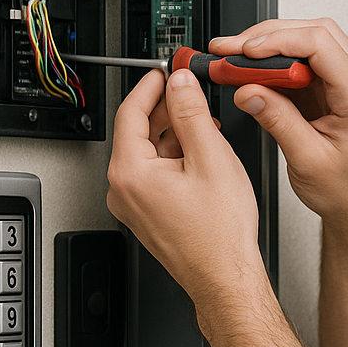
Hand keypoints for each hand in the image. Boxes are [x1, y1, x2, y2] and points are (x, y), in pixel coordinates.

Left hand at [106, 69, 266, 305]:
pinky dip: (174, 156)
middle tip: (190, 92)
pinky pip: (153, 173)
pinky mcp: (146, 213)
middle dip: (165, 108)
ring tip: (205, 125)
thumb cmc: (219, 233)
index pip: (130, 111)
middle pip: (137, 131)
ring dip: (173, 133)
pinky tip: (200, 153)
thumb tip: (180, 84)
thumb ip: (192, 113)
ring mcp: (132, 204)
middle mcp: (122, 190)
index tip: (166, 70)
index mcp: (130, 172)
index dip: (151, 85)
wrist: (225, 277)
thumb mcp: (211, 157)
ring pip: (147, 152)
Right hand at [208, 18, 347, 226]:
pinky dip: (272, 62)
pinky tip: (250, 70)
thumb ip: (278, 121)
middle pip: (313, 32)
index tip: (246, 51)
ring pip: (307, 40)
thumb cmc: (346, 188)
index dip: (278, 41)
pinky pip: (300, 60)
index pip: (320, 44)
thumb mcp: (307, 160)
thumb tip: (248, 91)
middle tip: (230, 50)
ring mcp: (346, 81)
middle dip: (267, 36)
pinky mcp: (330, 86)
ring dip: (268, 45)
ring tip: (235, 58)